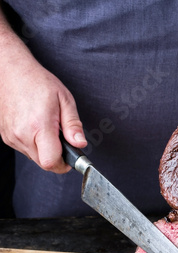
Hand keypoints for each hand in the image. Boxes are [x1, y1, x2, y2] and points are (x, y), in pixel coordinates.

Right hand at [0, 54, 86, 173]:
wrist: (10, 72)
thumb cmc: (37, 82)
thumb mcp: (64, 99)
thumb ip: (73, 125)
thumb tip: (80, 144)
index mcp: (39, 125)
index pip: (51, 162)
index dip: (64, 164)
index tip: (70, 157)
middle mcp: (22, 134)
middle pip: (44, 163)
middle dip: (57, 157)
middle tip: (61, 139)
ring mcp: (12, 137)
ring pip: (35, 158)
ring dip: (45, 150)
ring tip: (47, 128)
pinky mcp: (7, 137)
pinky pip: (25, 150)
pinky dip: (34, 144)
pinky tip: (35, 128)